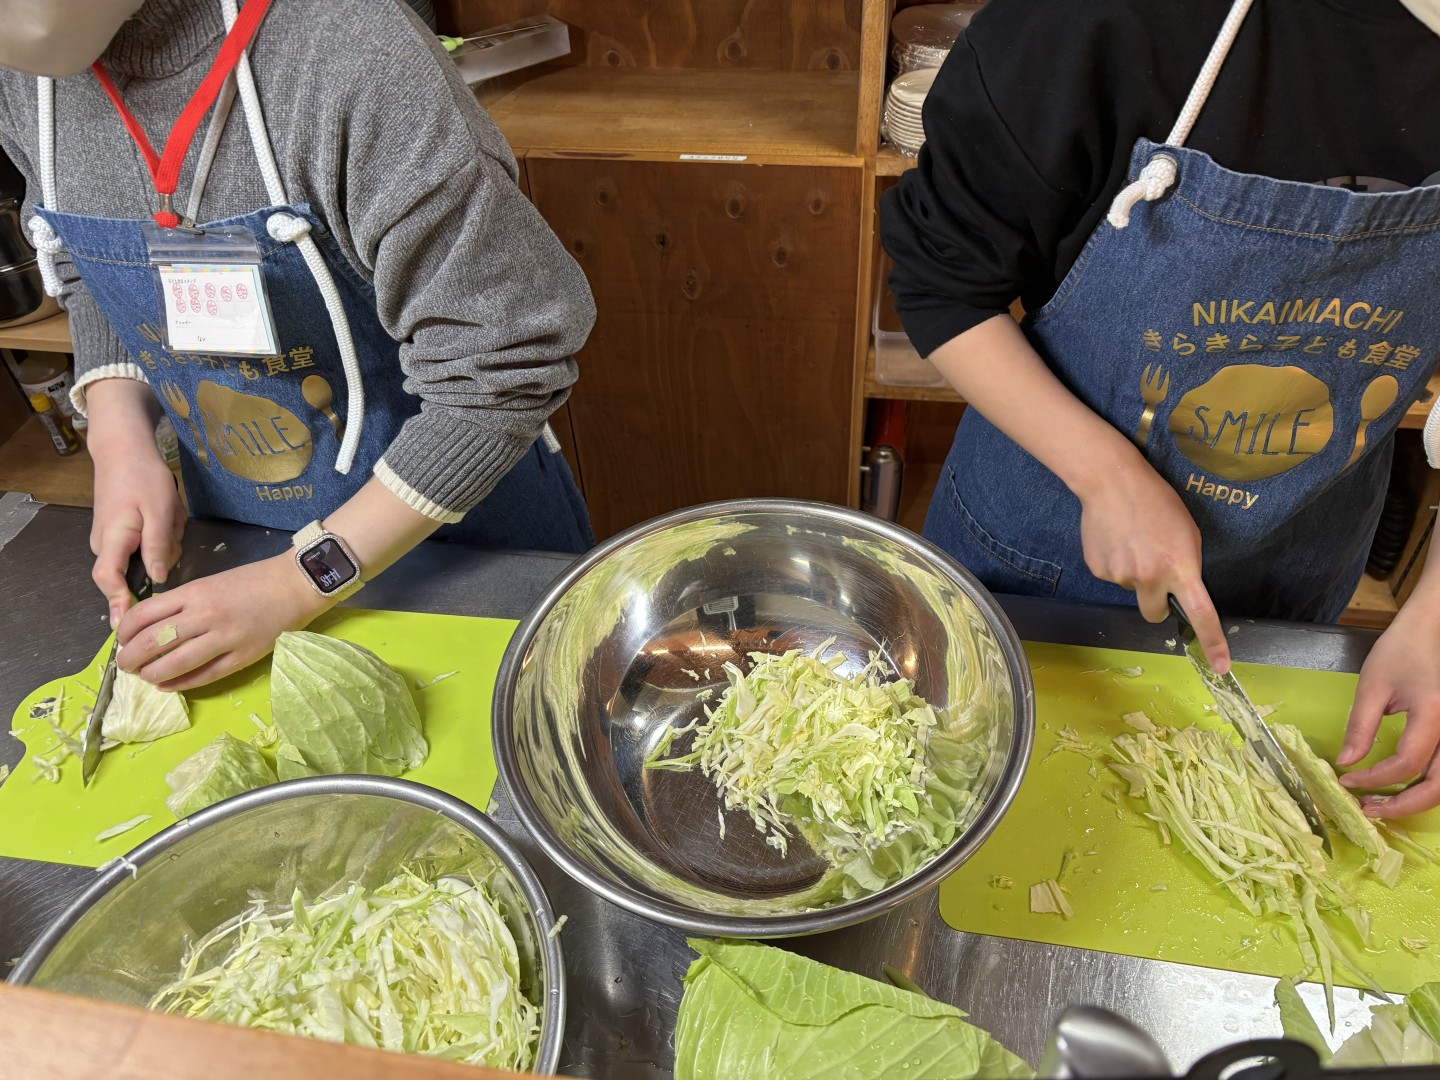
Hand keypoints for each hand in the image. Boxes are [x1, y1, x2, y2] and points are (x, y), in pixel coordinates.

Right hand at [86, 378, 179, 625]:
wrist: (124, 449)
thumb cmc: (143, 478)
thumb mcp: (160, 512)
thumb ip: (159, 547)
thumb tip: (158, 579)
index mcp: (112, 542)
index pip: (108, 581)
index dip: (119, 603)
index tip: (131, 623)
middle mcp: (106, 545)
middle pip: (133, 572)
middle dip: (161, 557)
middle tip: (173, 528)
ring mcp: (112, 538)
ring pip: (144, 556)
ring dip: (165, 540)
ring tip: (171, 515)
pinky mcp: (122, 531)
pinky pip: (145, 544)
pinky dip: (161, 533)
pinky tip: (167, 515)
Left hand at [115, 553, 330, 690]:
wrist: (295, 585)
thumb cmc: (253, 581)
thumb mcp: (211, 583)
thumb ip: (183, 603)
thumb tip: (154, 627)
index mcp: (194, 593)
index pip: (144, 615)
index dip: (125, 632)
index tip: (122, 639)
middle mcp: (204, 616)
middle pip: (153, 642)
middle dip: (131, 658)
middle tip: (125, 664)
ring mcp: (224, 639)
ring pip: (175, 663)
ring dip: (152, 674)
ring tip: (144, 677)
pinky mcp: (242, 657)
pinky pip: (204, 676)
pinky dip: (180, 684)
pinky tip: (167, 686)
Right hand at [1077, 463, 1230, 672]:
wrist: (1111, 482)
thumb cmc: (1157, 500)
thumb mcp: (1186, 531)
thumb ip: (1186, 564)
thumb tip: (1177, 586)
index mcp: (1180, 567)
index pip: (1201, 614)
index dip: (1213, 643)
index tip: (1221, 667)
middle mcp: (1150, 578)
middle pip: (1154, 613)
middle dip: (1156, 603)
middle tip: (1153, 575)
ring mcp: (1120, 576)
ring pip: (1130, 589)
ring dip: (1133, 572)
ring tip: (1131, 540)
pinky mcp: (1098, 569)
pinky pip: (1111, 576)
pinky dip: (1114, 561)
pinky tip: (1114, 538)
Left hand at [1336, 602, 1439, 817]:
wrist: (1432, 629)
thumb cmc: (1401, 651)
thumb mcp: (1373, 685)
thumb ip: (1360, 726)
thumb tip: (1346, 763)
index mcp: (1434, 715)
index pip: (1407, 764)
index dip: (1375, 779)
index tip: (1346, 780)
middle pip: (1438, 786)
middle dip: (1403, 804)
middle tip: (1368, 810)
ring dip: (1417, 799)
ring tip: (1382, 804)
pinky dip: (1428, 785)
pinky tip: (1402, 786)